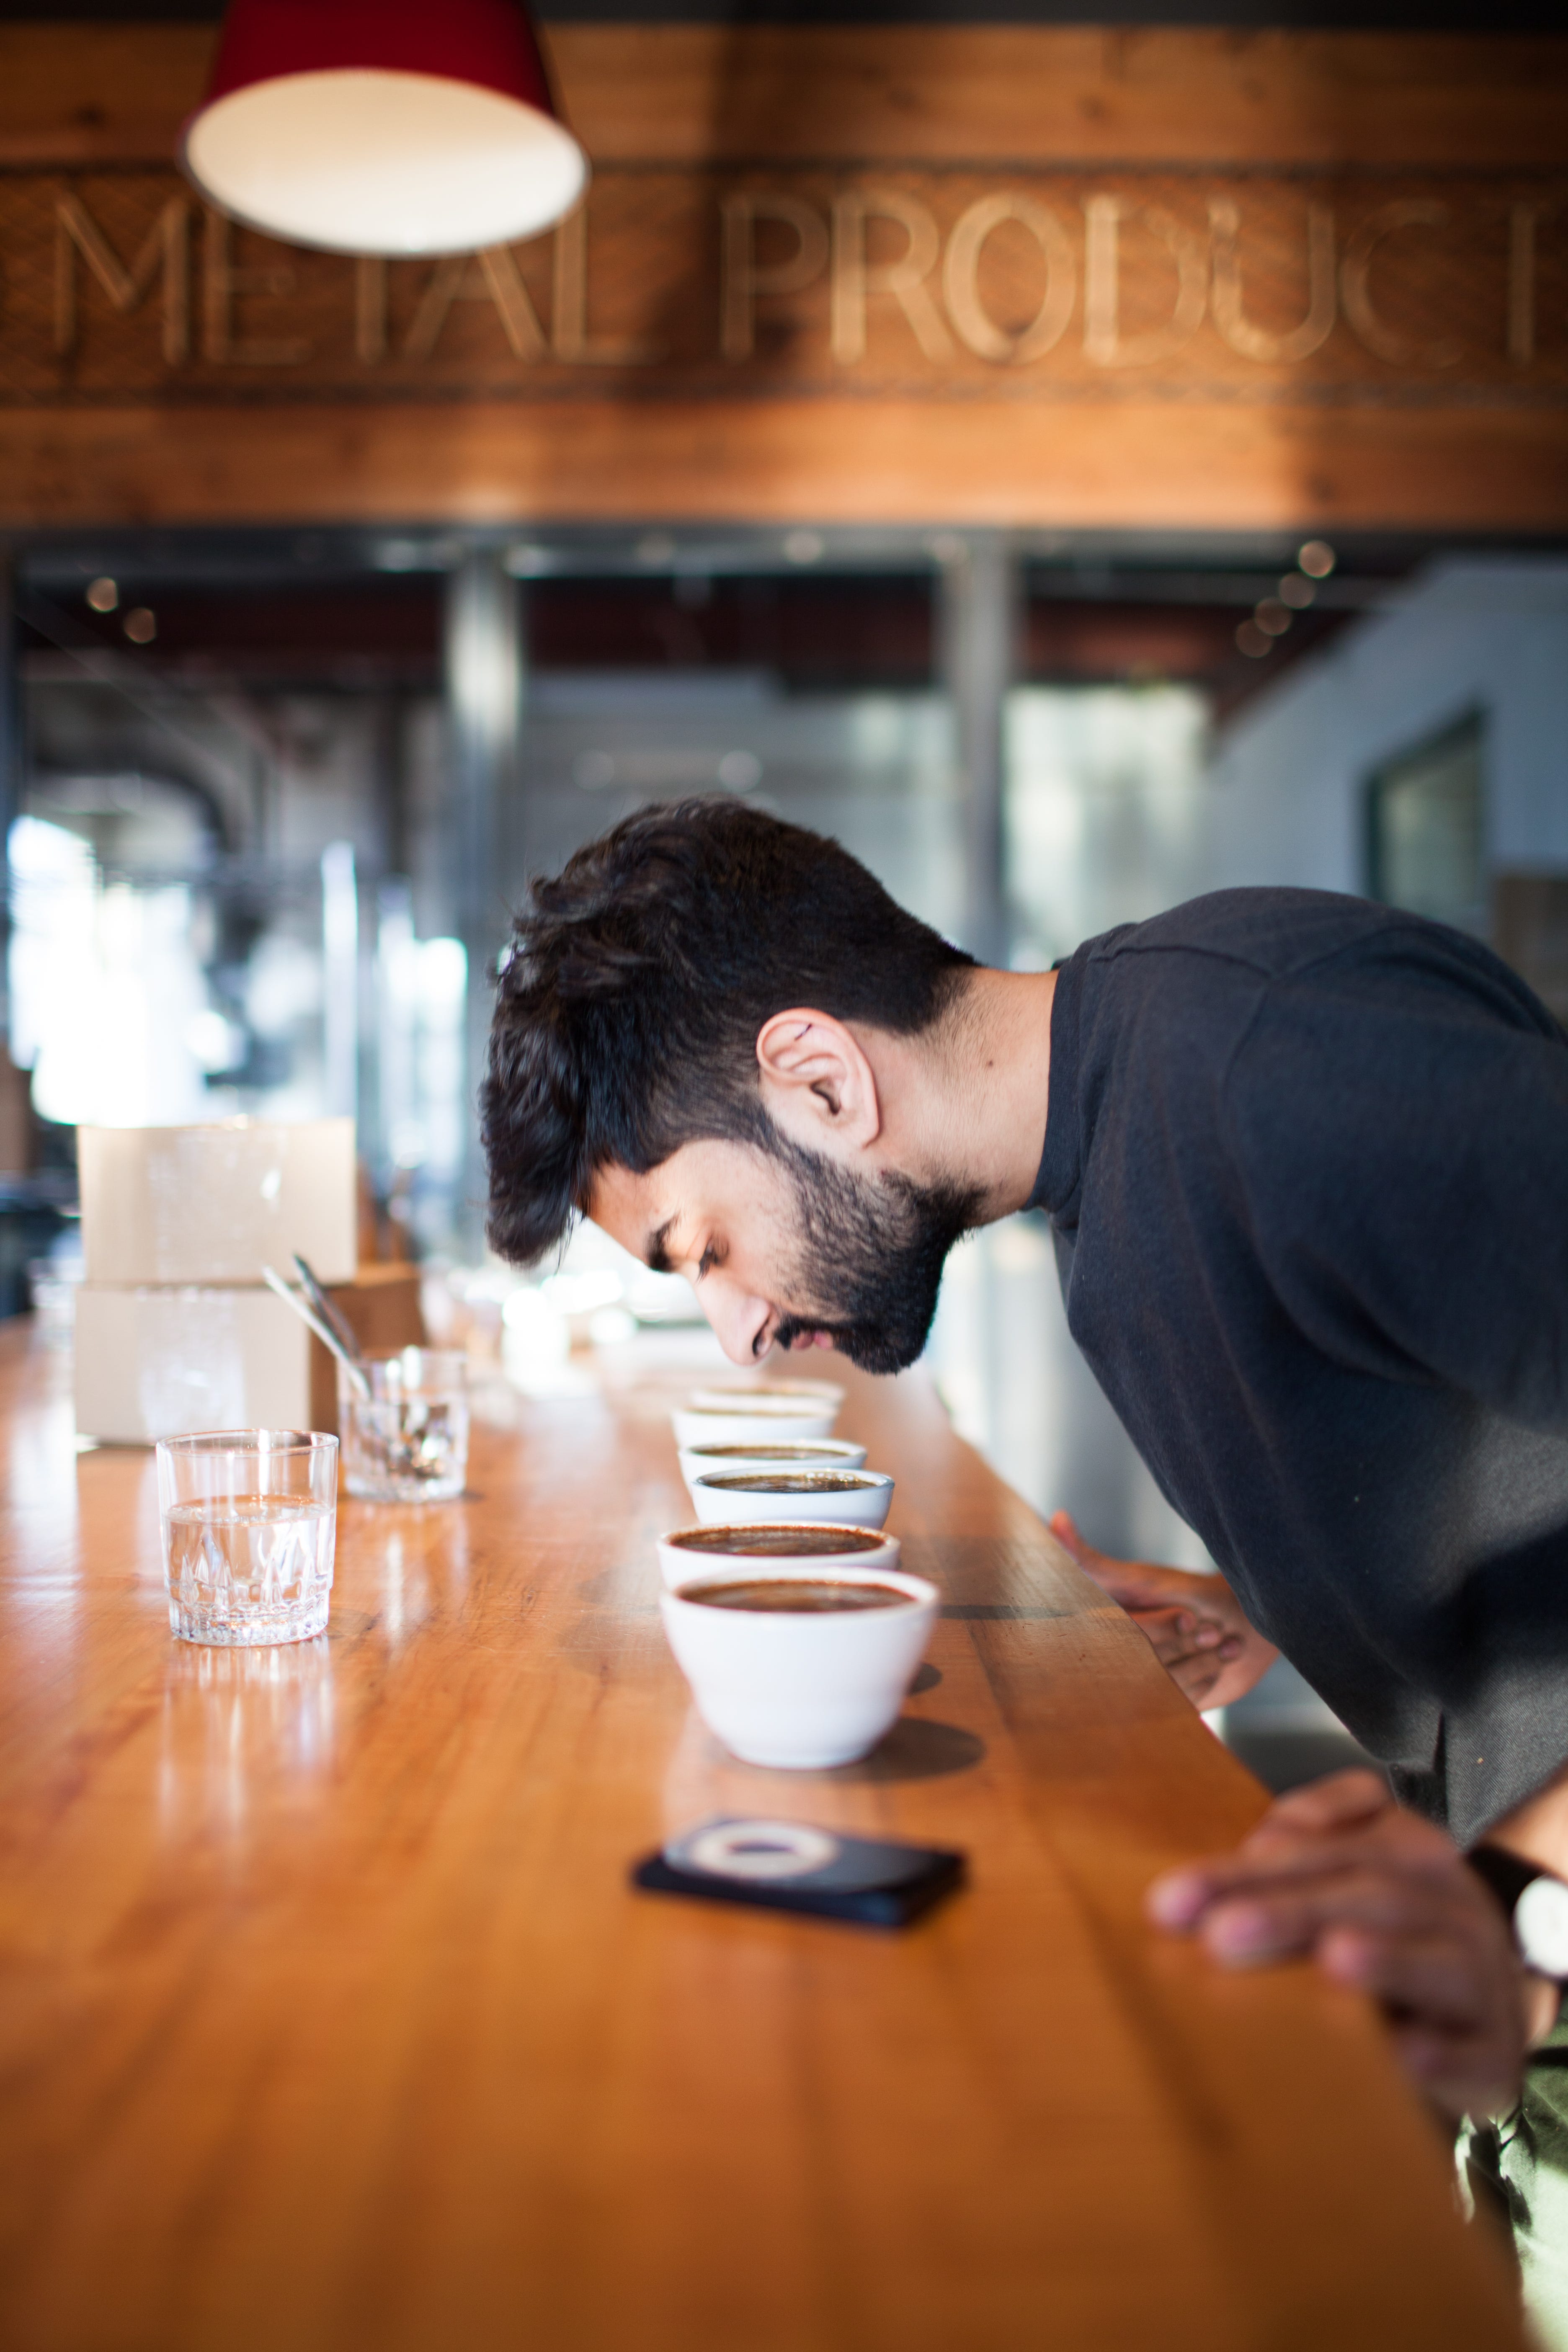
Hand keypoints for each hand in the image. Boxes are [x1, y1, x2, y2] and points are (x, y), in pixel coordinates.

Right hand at [1049, 1510, 1278, 1709]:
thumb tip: (1056, 1517)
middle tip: (1211, 1628)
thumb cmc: (1194, 1593)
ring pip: (1168, 1687)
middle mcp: (1119, 1657)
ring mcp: (1143, 1683)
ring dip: (1204, 1663)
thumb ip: (1093, 1560)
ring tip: (1221, 1642)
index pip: (1130, 1639)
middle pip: (1150, 1665)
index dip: (1165, 1628)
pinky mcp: (1166, 1703)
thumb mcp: (1142, 1578)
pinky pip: (1182, 1705)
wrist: (1248, 1622)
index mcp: (1106, 1627)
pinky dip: (1207, 1682)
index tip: (1189, 1614)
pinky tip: (1216, 1663)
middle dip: (1189, 1644)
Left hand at [1147, 1770, 1534, 2122]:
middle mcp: (1450, 1903)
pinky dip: (1439, 2054)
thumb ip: (1290, 1860)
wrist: (1481, 2012)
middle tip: (1220, 1934)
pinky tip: (1402, 2056)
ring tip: (1332, 1959)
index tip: (1172, 1902)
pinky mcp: (1497, 2053)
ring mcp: (1480, 1976)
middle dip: (1290, 1910)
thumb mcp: (1341, 1884)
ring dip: (1383, 1958)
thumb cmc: (1388, 1940)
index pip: (1323, 1844)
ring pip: (1435, 1957)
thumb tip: (1236, 1860)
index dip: (1247, 1868)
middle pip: (1369, 1892)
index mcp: (1406, 1849)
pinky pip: (1472, 2050)